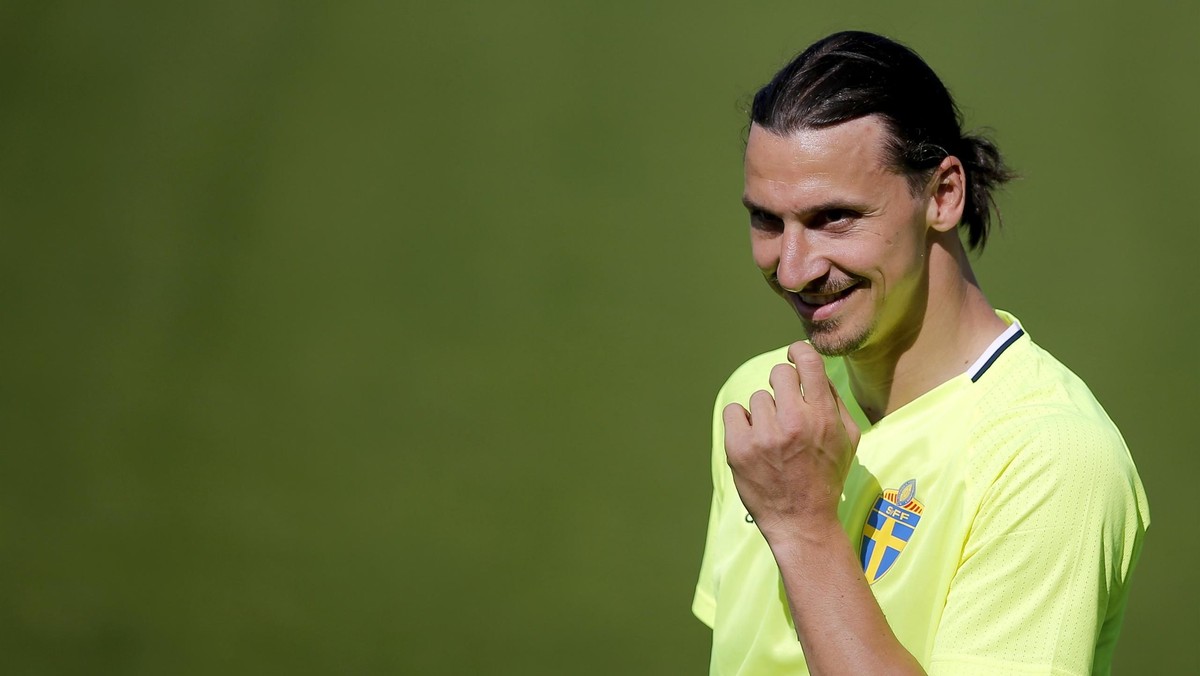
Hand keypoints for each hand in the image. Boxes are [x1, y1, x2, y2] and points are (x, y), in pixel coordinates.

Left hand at [722, 341, 860, 543]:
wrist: (801, 521)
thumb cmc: (826, 478)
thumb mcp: (848, 440)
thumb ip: (835, 402)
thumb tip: (815, 372)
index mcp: (823, 417)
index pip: (807, 362)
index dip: (798, 352)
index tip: (792, 356)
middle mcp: (794, 422)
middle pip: (778, 374)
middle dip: (781, 386)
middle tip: (784, 407)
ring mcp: (764, 435)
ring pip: (758, 398)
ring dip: (764, 413)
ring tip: (773, 439)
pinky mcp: (739, 448)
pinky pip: (733, 411)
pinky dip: (741, 423)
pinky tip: (753, 440)